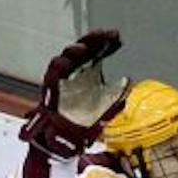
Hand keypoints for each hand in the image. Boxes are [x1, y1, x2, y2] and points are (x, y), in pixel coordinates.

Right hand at [21, 29, 124, 159]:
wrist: (68, 140)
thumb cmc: (85, 122)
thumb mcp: (107, 106)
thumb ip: (117, 95)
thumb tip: (127, 82)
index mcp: (88, 71)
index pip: (96, 50)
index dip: (104, 41)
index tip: (116, 37)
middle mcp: (74, 73)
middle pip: (80, 49)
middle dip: (90, 40)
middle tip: (101, 37)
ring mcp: (61, 81)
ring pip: (63, 60)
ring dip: (72, 53)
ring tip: (82, 49)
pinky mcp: (50, 92)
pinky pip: (50, 78)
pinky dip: (56, 71)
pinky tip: (64, 65)